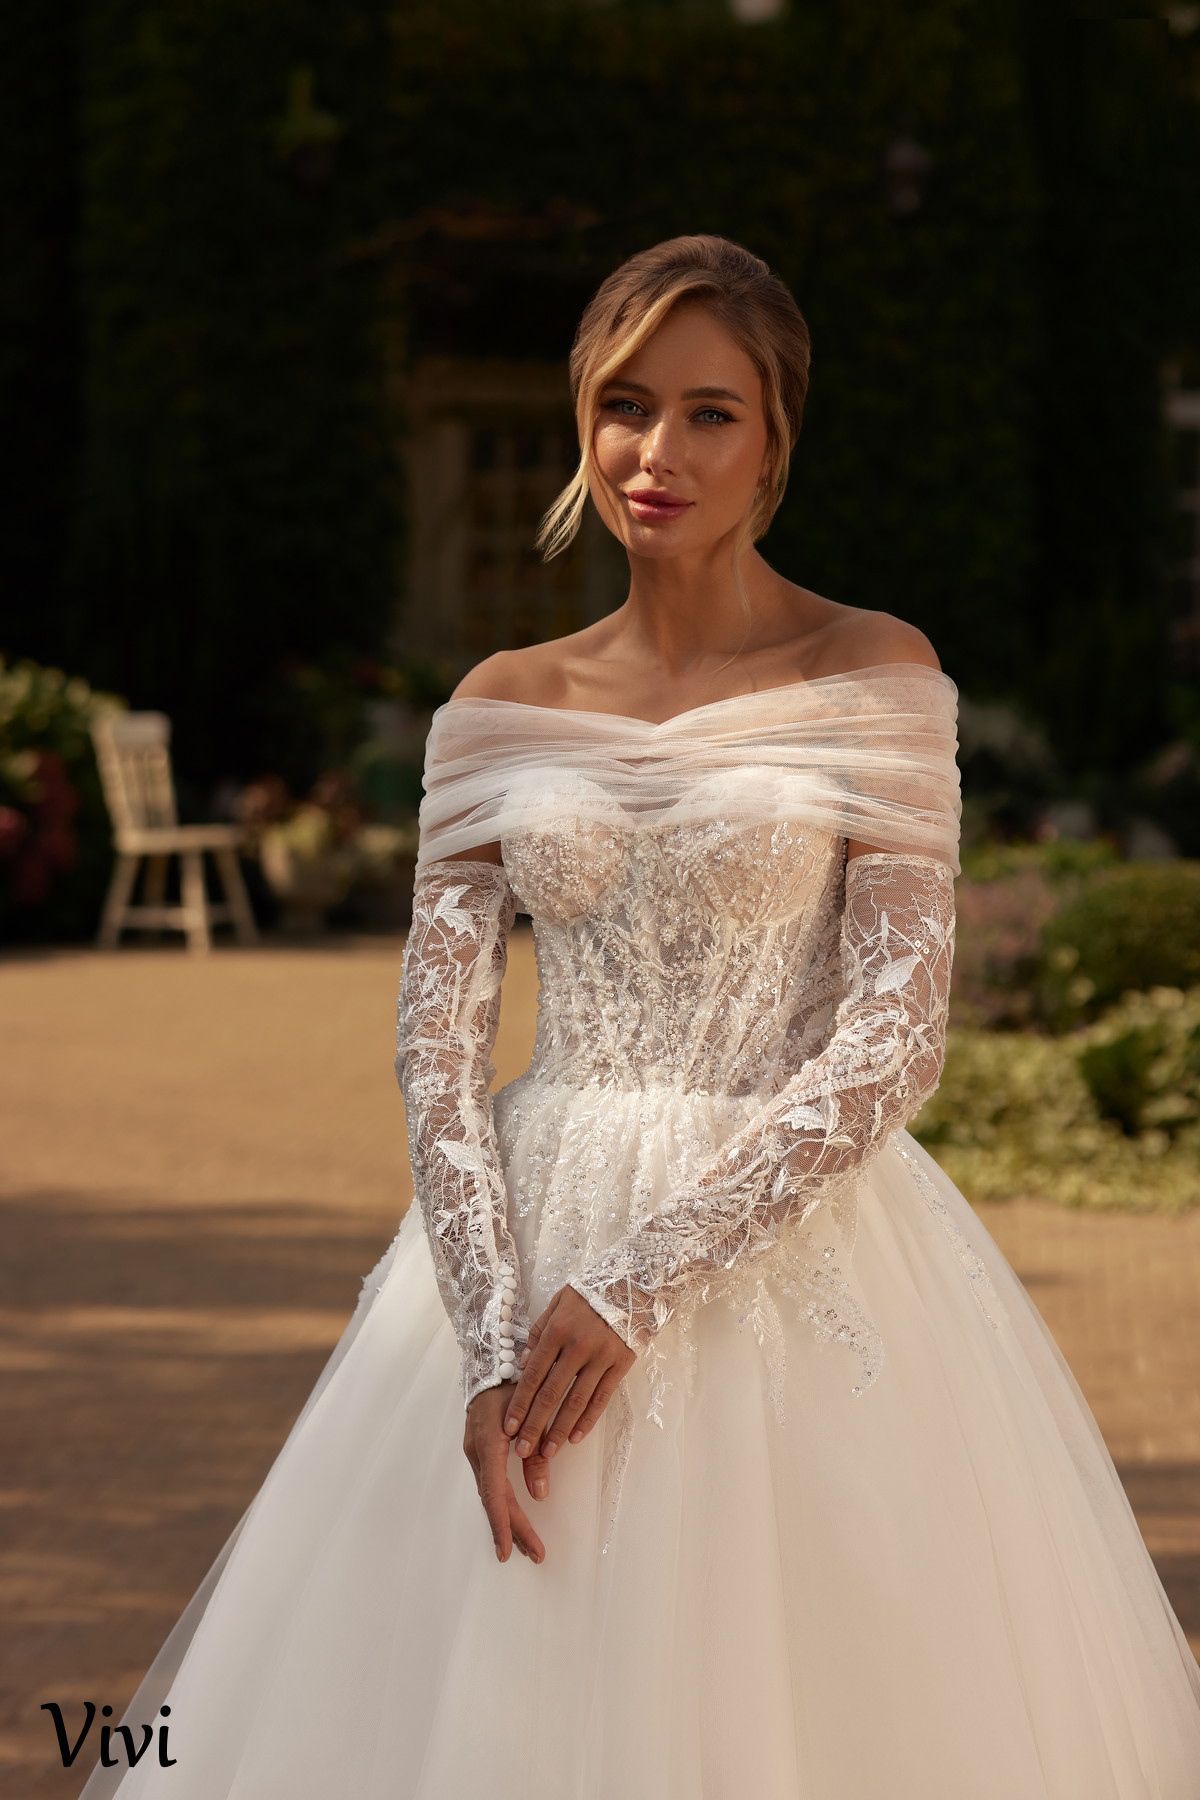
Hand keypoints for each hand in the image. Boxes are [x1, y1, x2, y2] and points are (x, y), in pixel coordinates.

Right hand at [463, 1383, 547, 1564]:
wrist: (491, 1358)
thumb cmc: (514, 1380)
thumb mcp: (532, 1413)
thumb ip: (536, 1454)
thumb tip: (540, 1495)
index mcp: (488, 1443)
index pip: (494, 1492)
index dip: (502, 1523)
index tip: (506, 1551)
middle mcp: (477, 1451)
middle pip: (495, 1499)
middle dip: (514, 1529)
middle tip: (535, 1555)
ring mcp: (476, 1451)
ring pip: (492, 1493)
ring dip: (510, 1519)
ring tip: (527, 1546)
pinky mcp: (481, 1449)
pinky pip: (491, 1483)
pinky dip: (503, 1503)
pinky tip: (513, 1518)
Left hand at [502, 1285, 635, 1461]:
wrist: (632, 1283)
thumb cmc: (589, 1294)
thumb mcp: (557, 1303)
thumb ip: (538, 1332)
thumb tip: (522, 1364)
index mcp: (557, 1330)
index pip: (533, 1374)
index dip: (520, 1403)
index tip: (509, 1427)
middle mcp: (578, 1346)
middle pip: (552, 1393)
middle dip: (535, 1425)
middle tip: (522, 1451)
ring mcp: (601, 1357)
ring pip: (577, 1401)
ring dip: (560, 1430)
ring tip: (547, 1453)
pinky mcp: (621, 1364)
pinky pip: (602, 1398)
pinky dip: (588, 1420)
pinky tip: (575, 1437)